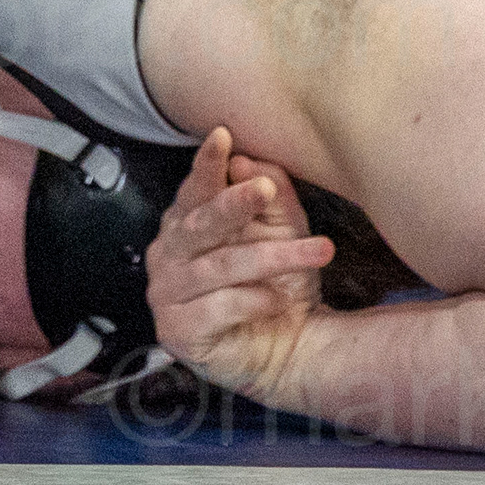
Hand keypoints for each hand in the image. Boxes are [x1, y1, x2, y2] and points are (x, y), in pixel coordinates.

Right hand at [148, 127, 336, 403]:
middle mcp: (169, 254)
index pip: (195, 188)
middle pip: (202, 222)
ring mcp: (167, 293)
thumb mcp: (283, 230)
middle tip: (265, 188)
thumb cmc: (276, 283)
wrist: (287, 348)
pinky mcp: (177, 330)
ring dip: (272, 258)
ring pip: (220, 266)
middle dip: (235, 203)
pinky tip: (276, 301)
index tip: (223, 136)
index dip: (206, 164)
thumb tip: (248, 162)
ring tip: (318, 252)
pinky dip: (254, 300)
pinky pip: (218, 307)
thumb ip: (271, 195)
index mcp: (187, 223)